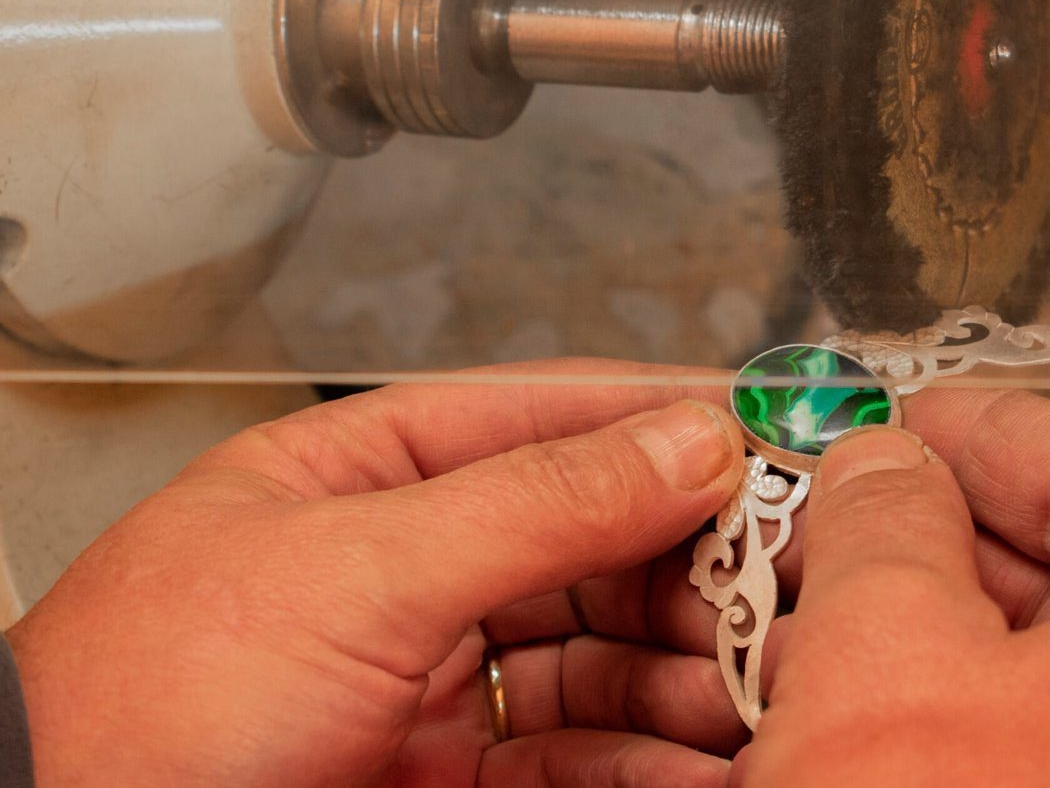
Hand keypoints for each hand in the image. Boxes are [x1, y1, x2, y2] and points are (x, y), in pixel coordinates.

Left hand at [6, 361, 749, 786]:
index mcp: (372, 474)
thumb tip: (686, 436)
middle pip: (597, 543)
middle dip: (698, 564)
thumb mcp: (359, 569)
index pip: (555, 416)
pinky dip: (649, 761)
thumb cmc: (143, 703)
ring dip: (689, 672)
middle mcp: (411, 564)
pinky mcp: (447, 776)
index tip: (779, 428)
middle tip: (788, 584)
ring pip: (601, 658)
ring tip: (762, 687)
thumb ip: (538, 502)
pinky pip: (576, 756)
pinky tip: (705, 764)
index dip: (673, 418)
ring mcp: (432, 676)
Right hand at [742, 390, 1049, 784]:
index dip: (990, 426)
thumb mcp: (891, 652)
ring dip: (887, 625)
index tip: (907, 409)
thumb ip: (887, 517)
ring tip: (781, 603)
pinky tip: (797, 708)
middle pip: (1049, 572)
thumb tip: (882, 463)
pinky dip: (891, 714)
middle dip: (917, 529)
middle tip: (822, 504)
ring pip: (1001, 668)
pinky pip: (975, 750)